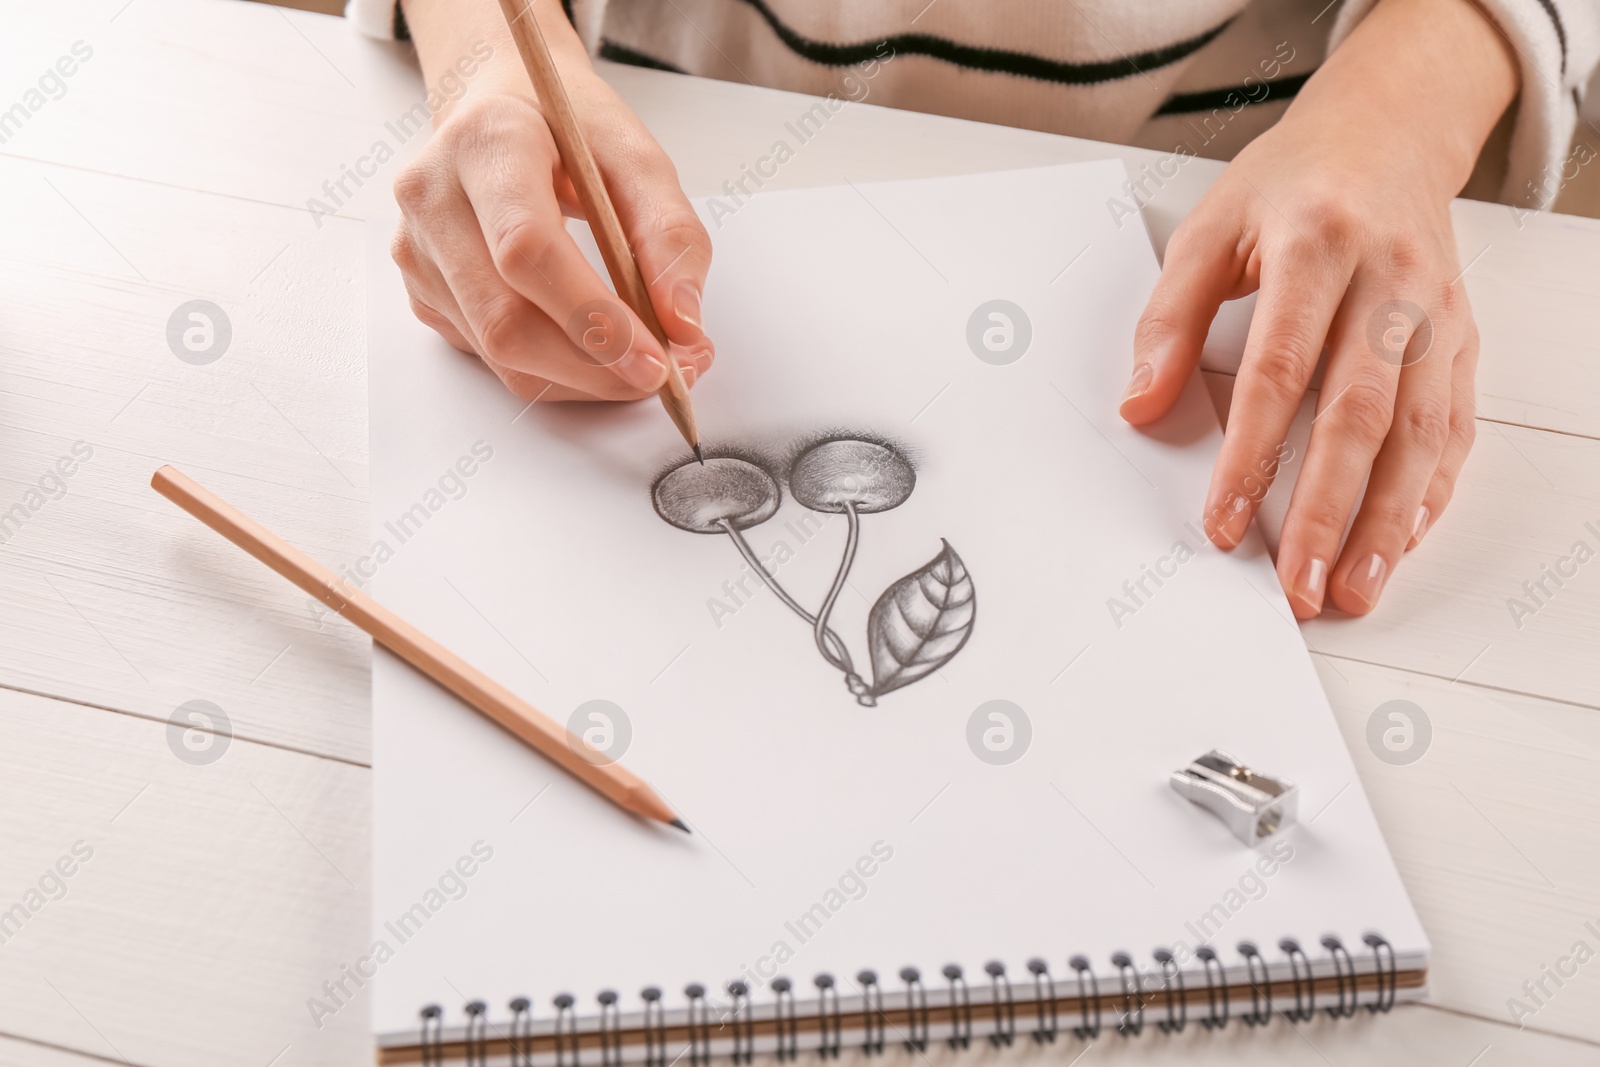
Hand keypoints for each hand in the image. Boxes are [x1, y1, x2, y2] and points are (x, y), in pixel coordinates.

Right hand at [392, 0, 711, 400]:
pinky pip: (492, 359)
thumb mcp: (636, 155)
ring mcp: (418, 250)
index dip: (594, 320)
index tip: (656, 359)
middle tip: (668, 376)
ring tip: (644, 362)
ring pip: (501, 353)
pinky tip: (598, 350)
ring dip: (584, 379)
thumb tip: (682, 324)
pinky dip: (558, 371)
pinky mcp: (422, 291)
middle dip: (596, 367)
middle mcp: (433, 198)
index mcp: (484, 144)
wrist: (502, 109)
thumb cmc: (567, 127)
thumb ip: (671, 234)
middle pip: (507, 321)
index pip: (527, 251)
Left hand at [1119, 0, 1516, 617]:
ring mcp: (1437, 315)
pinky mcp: (1463, 340)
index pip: (1279, 371)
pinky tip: (1399, 541)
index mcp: (1317, 246)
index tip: (1222, 524)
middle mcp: (1389, 283)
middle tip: (1297, 587)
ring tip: (1351, 589)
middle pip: (1359, 416)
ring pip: (1418, 434)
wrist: (1388, 130)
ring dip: (1386, 522)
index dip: (1250, 457)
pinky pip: (1453, 427)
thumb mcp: (1208, 226)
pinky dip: (1428, 491)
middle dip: (1326, 512)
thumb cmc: (1289, 184)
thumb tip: (1140, 405)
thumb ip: (1169, 317)